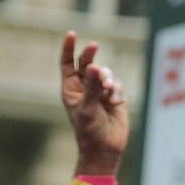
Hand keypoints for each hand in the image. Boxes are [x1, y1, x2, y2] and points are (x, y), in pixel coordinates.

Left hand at [59, 31, 127, 174]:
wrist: (105, 150)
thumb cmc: (89, 132)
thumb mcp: (87, 108)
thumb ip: (92, 87)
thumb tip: (95, 66)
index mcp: (71, 89)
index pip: (66, 63)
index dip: (68, 48)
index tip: (72, 34)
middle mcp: (85, 88)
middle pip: (86, 63)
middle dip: (90, 55)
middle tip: (94, 45)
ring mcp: (100, 92)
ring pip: (105, 73)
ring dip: (107, 78)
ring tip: (107, 91)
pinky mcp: (115, 98)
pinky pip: (117, 84)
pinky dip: (116, 89)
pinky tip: (114, 100)